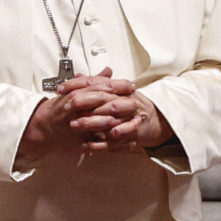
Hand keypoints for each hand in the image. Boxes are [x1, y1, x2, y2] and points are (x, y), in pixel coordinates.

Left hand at [55, 71, 171, 152]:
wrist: (159, 120)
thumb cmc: (133, 106)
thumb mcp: (116, 91)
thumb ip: (96, 84)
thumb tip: (77, 75)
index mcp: (119, 88)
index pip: (97, 82)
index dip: (78, 84)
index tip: (61, 89)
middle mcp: (125, 100)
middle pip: (103, 99)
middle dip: (84, 102)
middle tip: (67, 106)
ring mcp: (130, 117)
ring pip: (109, 119)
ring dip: (90, 123)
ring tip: (74, 125)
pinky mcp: (133, 134)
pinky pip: (115, 140)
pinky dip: (100, 144)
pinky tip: (86, 145)